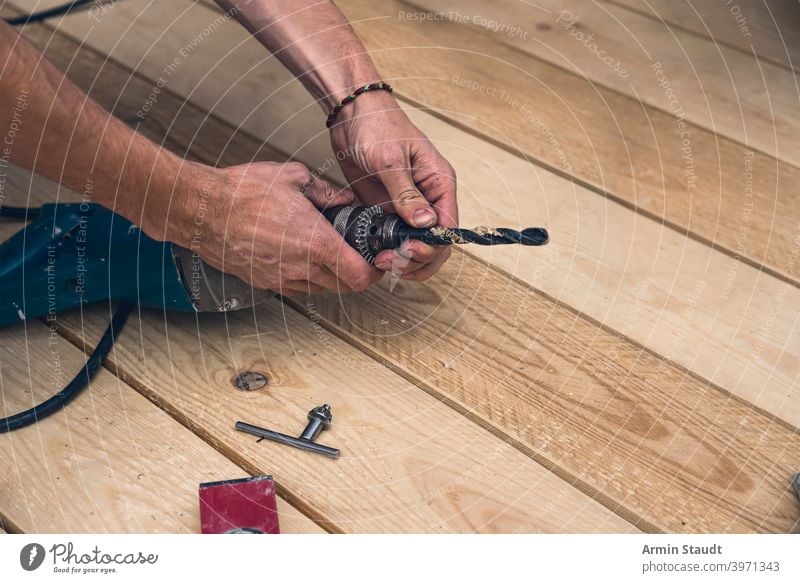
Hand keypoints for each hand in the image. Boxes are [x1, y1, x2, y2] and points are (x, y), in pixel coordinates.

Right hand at [145, 160, 382, 295]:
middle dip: (357, 272)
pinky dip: (308, 276)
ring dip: (332, 276)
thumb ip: (327, 191)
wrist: (202, 210)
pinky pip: (298, 287)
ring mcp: (282, 279)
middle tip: (357, 254)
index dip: (375, 271)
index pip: (361, 277)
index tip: (376, 259)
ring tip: (328, 252)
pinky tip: (302, 254)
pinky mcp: (265, 282)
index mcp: (317, 244)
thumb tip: (344, 198)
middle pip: (345, 287)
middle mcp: (302, 268)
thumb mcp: (295, 178)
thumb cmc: (243, 193)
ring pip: (322, 289)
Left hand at [329, 91, 457, 280]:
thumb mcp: (390, 160)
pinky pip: (394, 238)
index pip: (448, 227)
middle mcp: (429, 198)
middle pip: (435, 243)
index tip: (407, 251)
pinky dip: (387, 250)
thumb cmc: (376, 125)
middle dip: (416, 259)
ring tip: (380, 261)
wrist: (351, 114)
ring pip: (416, 245)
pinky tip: (373, 253)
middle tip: (390, 262)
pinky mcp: (389, 209)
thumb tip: (426, 224)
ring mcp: (408, 206)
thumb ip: (406, 193)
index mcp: (439, 183)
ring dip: (402, 260)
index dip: (431, 246)